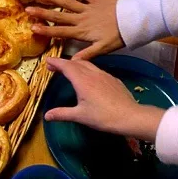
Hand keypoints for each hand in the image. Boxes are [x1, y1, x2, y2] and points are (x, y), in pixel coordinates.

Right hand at [25, 0, 122, 60]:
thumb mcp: (103, 49)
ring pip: (67, 3)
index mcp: (82, 32)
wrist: (133, 20)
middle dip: (43, 13)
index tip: (32, 27)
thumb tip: (71, 61)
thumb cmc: (118, 36)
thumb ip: (87, 54)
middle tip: (28, 9)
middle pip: (59, 16)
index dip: (46, 30)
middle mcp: (81, 19)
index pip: (60, 32)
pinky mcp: (96, 0)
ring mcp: (88, 8)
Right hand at [45, 57, 163, 140]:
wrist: (130, 116)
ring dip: (76, 64)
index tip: (47, 61)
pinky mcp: (113, 79)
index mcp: (82, 81)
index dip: (56, 62)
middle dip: (64, 62)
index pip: (67, 66)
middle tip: (54, 66)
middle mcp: (93, 74)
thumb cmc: (103, 117)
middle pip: (76, 63)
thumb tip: (46, 116)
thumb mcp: (80, 116)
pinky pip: (97, 70)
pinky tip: (88, 77)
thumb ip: (62, 114)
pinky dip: (88, 69)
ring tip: (69, 69)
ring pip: (88, 64)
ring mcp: (104, 75)